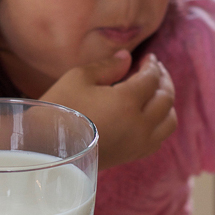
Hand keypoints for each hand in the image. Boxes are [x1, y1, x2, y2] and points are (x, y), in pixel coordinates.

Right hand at [41, 51, 176, 168]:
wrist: (45, 151)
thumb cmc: (59, 110)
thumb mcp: (79, 78)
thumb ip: (108, 66)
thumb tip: (127, 57)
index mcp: (127, 102)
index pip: (151, 78)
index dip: (152, 65)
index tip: (148, 57)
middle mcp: (139, 125)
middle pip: (166, 99)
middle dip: (164, 80)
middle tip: (156, 70)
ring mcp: (138, 144)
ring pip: (169, 122)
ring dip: (167, 104)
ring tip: (157, 92)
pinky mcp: (131, 156)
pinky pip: (158, 139)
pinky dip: (161, 124)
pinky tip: (150, 116)